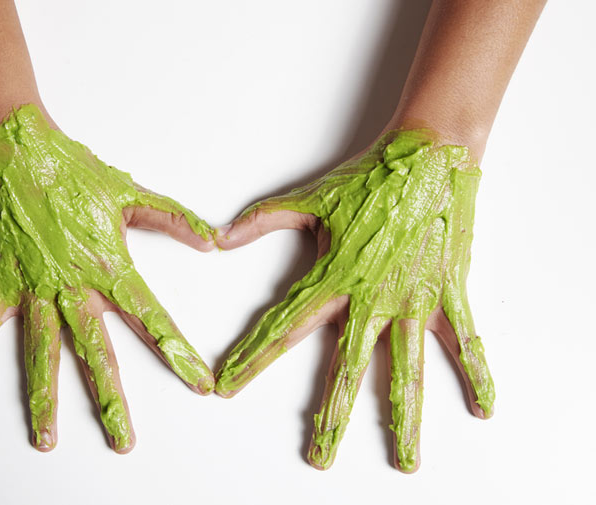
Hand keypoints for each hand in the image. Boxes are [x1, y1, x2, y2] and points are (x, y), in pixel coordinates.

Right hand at [0, 104, 215, 452]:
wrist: (16, 145)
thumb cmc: (71, 167)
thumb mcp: (129, 193)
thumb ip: (172, 220)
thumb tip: (211, 242)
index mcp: (108, 266)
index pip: (151, 319)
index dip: (177, 352)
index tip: (197, 383)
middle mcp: (72, 286)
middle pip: (95, 353)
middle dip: (111, 400)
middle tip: (123, 441)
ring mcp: (33, 287)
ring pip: (39, 352)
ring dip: (43, 398)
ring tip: (46, 440)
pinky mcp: (1, 278)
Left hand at [215, 129, 493, 471]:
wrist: (427, 156)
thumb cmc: (370, 179)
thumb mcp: (310, 200)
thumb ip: (264, 220)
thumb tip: (220, 236)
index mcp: (334, 277)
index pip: (283, 328)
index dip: (252, 359)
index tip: (228, 388)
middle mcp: (371, 297)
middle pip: (345, 368)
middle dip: (329, 416)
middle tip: (318, 457)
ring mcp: (412, 299)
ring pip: (406, 369)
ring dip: (405, 418)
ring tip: (406, 460)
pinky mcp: (447, 293)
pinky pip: (463, 340)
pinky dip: (476, 372)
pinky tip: (483, 407)